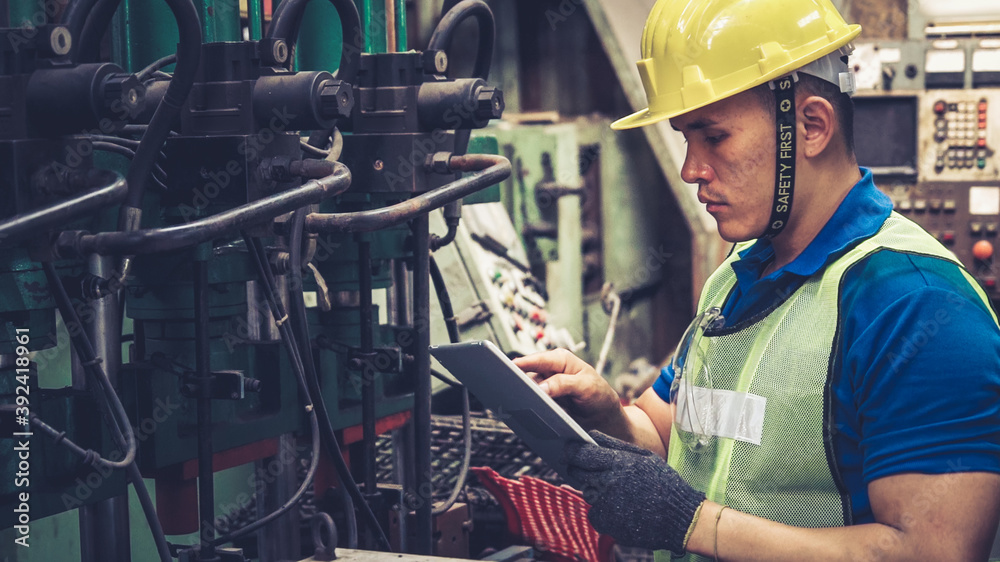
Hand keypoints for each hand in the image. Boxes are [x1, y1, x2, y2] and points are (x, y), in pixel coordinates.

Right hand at [513, 349, 627, 434]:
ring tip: (517, 404)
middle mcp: (550, 371)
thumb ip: (564, 384)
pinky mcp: (544, 402)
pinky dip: (528, 407)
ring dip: (523, 397)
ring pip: (528, 391)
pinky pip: (531, 403)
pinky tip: (525, 413)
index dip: (522, 363)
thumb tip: (542, 387)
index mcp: (560, 360)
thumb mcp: (586, 387)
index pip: (537, 359)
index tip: (507, 368)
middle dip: (519, 382)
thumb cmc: (599, 396)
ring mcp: (546, 387)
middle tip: (509, 390)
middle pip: (528, 374)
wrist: (603, 418)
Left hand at [565, 430, 705, 552]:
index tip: (569, 449)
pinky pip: (594, 513)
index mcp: (619, 462)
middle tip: (590, 470)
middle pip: (578, 472)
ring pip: (586, 492)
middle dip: (579, 469)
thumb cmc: (665, 484)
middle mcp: (609, 482)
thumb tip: (592, 434)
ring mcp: (607, 504)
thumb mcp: (645, 457)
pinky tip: (620, 508)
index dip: (572, 450)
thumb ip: (616, 445)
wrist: (680, 518)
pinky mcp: (607, 523)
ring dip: (595, 490)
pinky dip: (602, 511)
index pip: (581, 453)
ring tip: (618, 492)